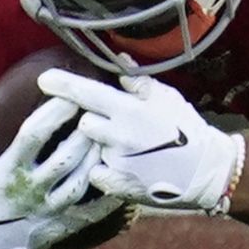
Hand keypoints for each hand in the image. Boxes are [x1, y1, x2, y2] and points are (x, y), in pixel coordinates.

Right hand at [0, 97, 120, 248]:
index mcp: (7, 171)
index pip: (34, 135)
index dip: (54, 111)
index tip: (71, 92)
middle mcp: (30, 190)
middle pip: (65, 157)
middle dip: (85, 131)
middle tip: (100, 109)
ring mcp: (48, 211)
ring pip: (82, 181)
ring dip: (97, 156)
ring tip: (108, 134)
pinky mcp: (62, 227)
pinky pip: (92, 211)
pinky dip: (110, 195)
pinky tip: (121, 172)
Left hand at [42, 69, 248, 213]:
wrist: (205, 171)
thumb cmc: (187, 130)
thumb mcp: (169, 98)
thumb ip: (139, 83)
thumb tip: (120, 63)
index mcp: (129, 110)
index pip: (86, 93)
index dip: (63, 85)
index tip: (44, 79)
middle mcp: (117, 135)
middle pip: (84, 123)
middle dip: (94, 122)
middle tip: (116, 125)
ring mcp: (115, 162)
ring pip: (92, 149)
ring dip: (103, 146)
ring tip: (130, 148)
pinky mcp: (116, 184)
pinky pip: (97, 173)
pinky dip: (107, 170)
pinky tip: (128, 167)